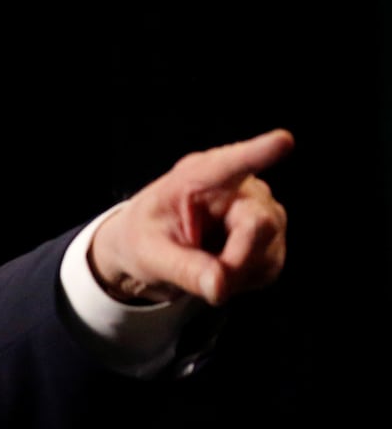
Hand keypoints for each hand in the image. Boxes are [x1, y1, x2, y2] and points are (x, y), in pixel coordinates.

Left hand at [89, 129, 292, 305]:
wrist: (155, 248)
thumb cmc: (148, 237)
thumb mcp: (148, 254)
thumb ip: (182, 268)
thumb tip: (219, 286)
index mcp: (199, 176)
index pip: (231, 164)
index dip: (258, 153)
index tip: (282, 141)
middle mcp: (240, 187)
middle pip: (259, 224)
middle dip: (233, 262)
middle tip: (204, 279)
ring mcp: (262, 211)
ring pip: (266, 252)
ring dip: (234, 274)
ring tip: (202, 263)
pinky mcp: (273, 237)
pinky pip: (267, 268)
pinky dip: (241, 280)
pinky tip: (219, 267)